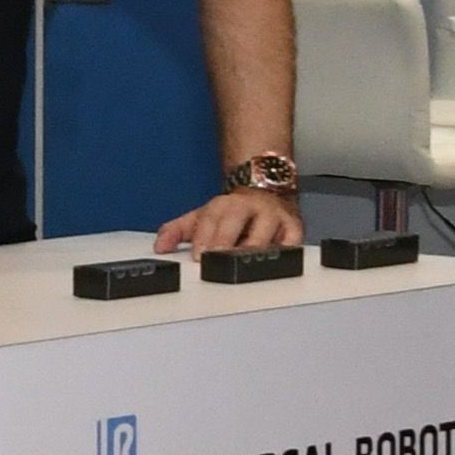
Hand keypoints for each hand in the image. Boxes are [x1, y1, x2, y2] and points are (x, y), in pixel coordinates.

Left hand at [155, 185, 304, 253]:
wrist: (266, 188)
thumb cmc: (233, 212)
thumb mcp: (202, 217)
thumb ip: (177, 231)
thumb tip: (160, 247)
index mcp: (226, 204)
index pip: (212, 218)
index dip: (204, 236)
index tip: (199, 255)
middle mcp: (250, 207)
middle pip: (237, 220)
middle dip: (226, 239)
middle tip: (217, 257)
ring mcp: (273, 217)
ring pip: (265, 233)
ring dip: (254, 249)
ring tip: (244, 266)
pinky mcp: (294, 229)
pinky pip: (291, 242)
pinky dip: (285, 252)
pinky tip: (275, 265)